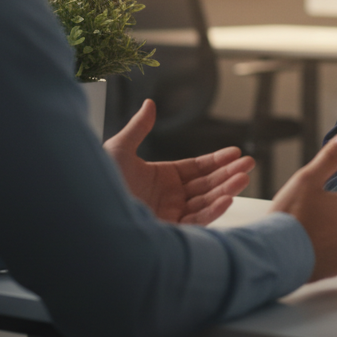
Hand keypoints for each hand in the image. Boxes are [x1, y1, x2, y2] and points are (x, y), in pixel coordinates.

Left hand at [104, 99, 254, 224]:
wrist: (87, 212)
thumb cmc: (99, 182)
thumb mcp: (119, 150)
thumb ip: (139, 128)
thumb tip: (149, 103)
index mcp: (161, 179)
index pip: (196, 169)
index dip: (217, 160)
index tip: (236, 152)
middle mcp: (169, 199)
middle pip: (207, 185)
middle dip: (229, 174)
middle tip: (250, 163)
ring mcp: (170, 216)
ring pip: (206, 202)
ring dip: (226, 190)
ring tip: (244, 177)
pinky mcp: (169, 233)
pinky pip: (196, 222)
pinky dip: (214, 211)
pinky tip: (227, 199)